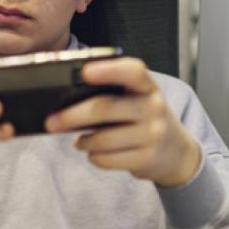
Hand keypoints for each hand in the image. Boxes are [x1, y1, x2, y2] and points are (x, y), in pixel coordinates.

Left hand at [44, 57, 200, 187]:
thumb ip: (112, 92)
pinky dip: (94, 156)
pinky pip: (107, 159)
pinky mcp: (147, 158)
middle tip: (51, 121)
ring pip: (103, 139)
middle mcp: (153, 108)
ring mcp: (152, 135)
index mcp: (148, 86)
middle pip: (105, 108)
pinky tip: (94, 152)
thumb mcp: (138, 99)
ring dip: (83, 141)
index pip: (132, 71)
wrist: (177, 152)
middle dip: (71, 116)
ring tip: (78, 140)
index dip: (108, 70)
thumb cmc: (145, 119)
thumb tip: (65, 99)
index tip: (84, 72)